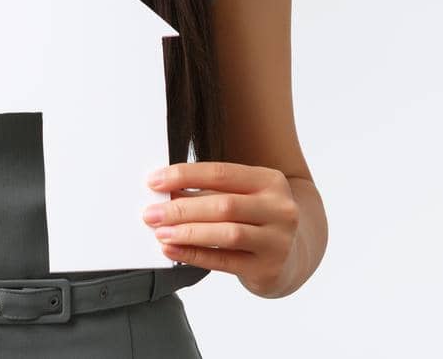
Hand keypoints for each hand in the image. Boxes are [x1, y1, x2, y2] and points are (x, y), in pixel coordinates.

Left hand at [144, 162, 299, 295]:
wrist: (291, 255)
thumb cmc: (254, 219)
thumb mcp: (240, 197)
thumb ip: (207, 192)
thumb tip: (162, 192)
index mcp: (270, 181)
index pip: (221, 173)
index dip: (185, 176)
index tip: (154, 181)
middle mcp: (280, 209)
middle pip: (223, 205)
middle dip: (181, 209)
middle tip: (150, 213)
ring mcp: (278, 241)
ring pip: (226, 234)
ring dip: (188, 232)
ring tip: (160, 232)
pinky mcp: (268, 269)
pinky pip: (224, 262)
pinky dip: (194, 255)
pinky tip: (172, 251)